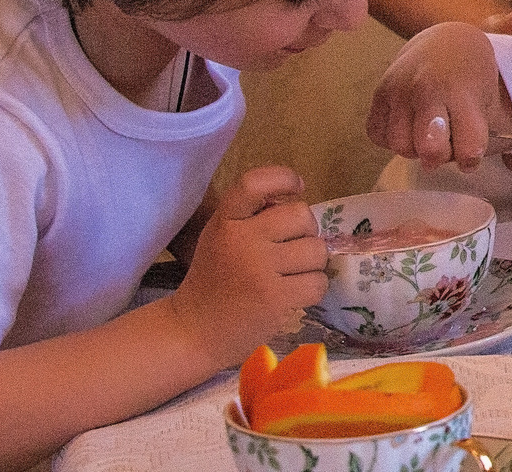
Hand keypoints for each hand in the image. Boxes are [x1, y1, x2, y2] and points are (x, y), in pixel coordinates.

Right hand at [165, 167, 326, 364]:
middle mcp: (241, 239)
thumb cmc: (214, 281)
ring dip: (311, 264)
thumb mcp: (221, 237)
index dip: (283, 178)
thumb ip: (252, 216)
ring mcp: (259, 269)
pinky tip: (293, 295)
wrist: (193, 333)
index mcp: (225, 221)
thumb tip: (297, 199)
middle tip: (288, 251)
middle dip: (304, 233)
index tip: (297, 187)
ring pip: (317, 249)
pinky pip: (318, 281)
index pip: (255, 183)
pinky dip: (312, 289)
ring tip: (290, 275)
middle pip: (302, 215)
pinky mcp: (275, 298)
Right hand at [367, 23, 504, 167]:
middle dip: (442, 155)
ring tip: (434, 131)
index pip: (467, 143)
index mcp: (459, 86)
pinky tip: (413, 125)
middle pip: (429, 151)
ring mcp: (396, 94)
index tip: (473, 153)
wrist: (435, 40)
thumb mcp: (504, 48)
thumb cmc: (473, 57)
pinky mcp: (376, 99)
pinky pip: (379, 137)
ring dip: (419, 148)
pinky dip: (395, 138)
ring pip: (402, 147)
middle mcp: (424, 91)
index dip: (472, 155)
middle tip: (450, 143)